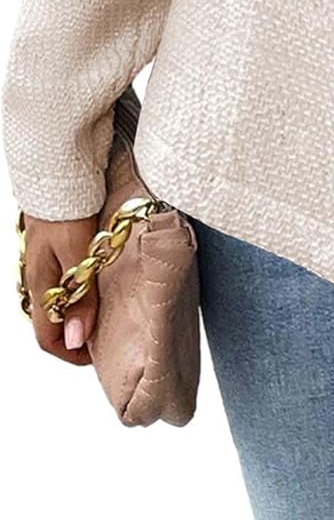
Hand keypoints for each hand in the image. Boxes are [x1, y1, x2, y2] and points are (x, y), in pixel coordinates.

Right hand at [22, 213, 99, 365]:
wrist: (58, 166)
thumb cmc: (68, 206)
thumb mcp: (80, 253)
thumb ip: (81, 296)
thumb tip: (78, 340)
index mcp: (41, 284)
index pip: (49, 338)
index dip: (74, 354)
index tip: (99, 354)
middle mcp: (38, 276)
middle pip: (53, 322)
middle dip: (78, 334)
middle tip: (108, 332)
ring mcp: (43, 260)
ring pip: (57, 300)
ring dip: (79, 310)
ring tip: (108, 308)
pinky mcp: (52, 245)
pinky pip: (62, 279)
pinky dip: (79, 288)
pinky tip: (97, 279)